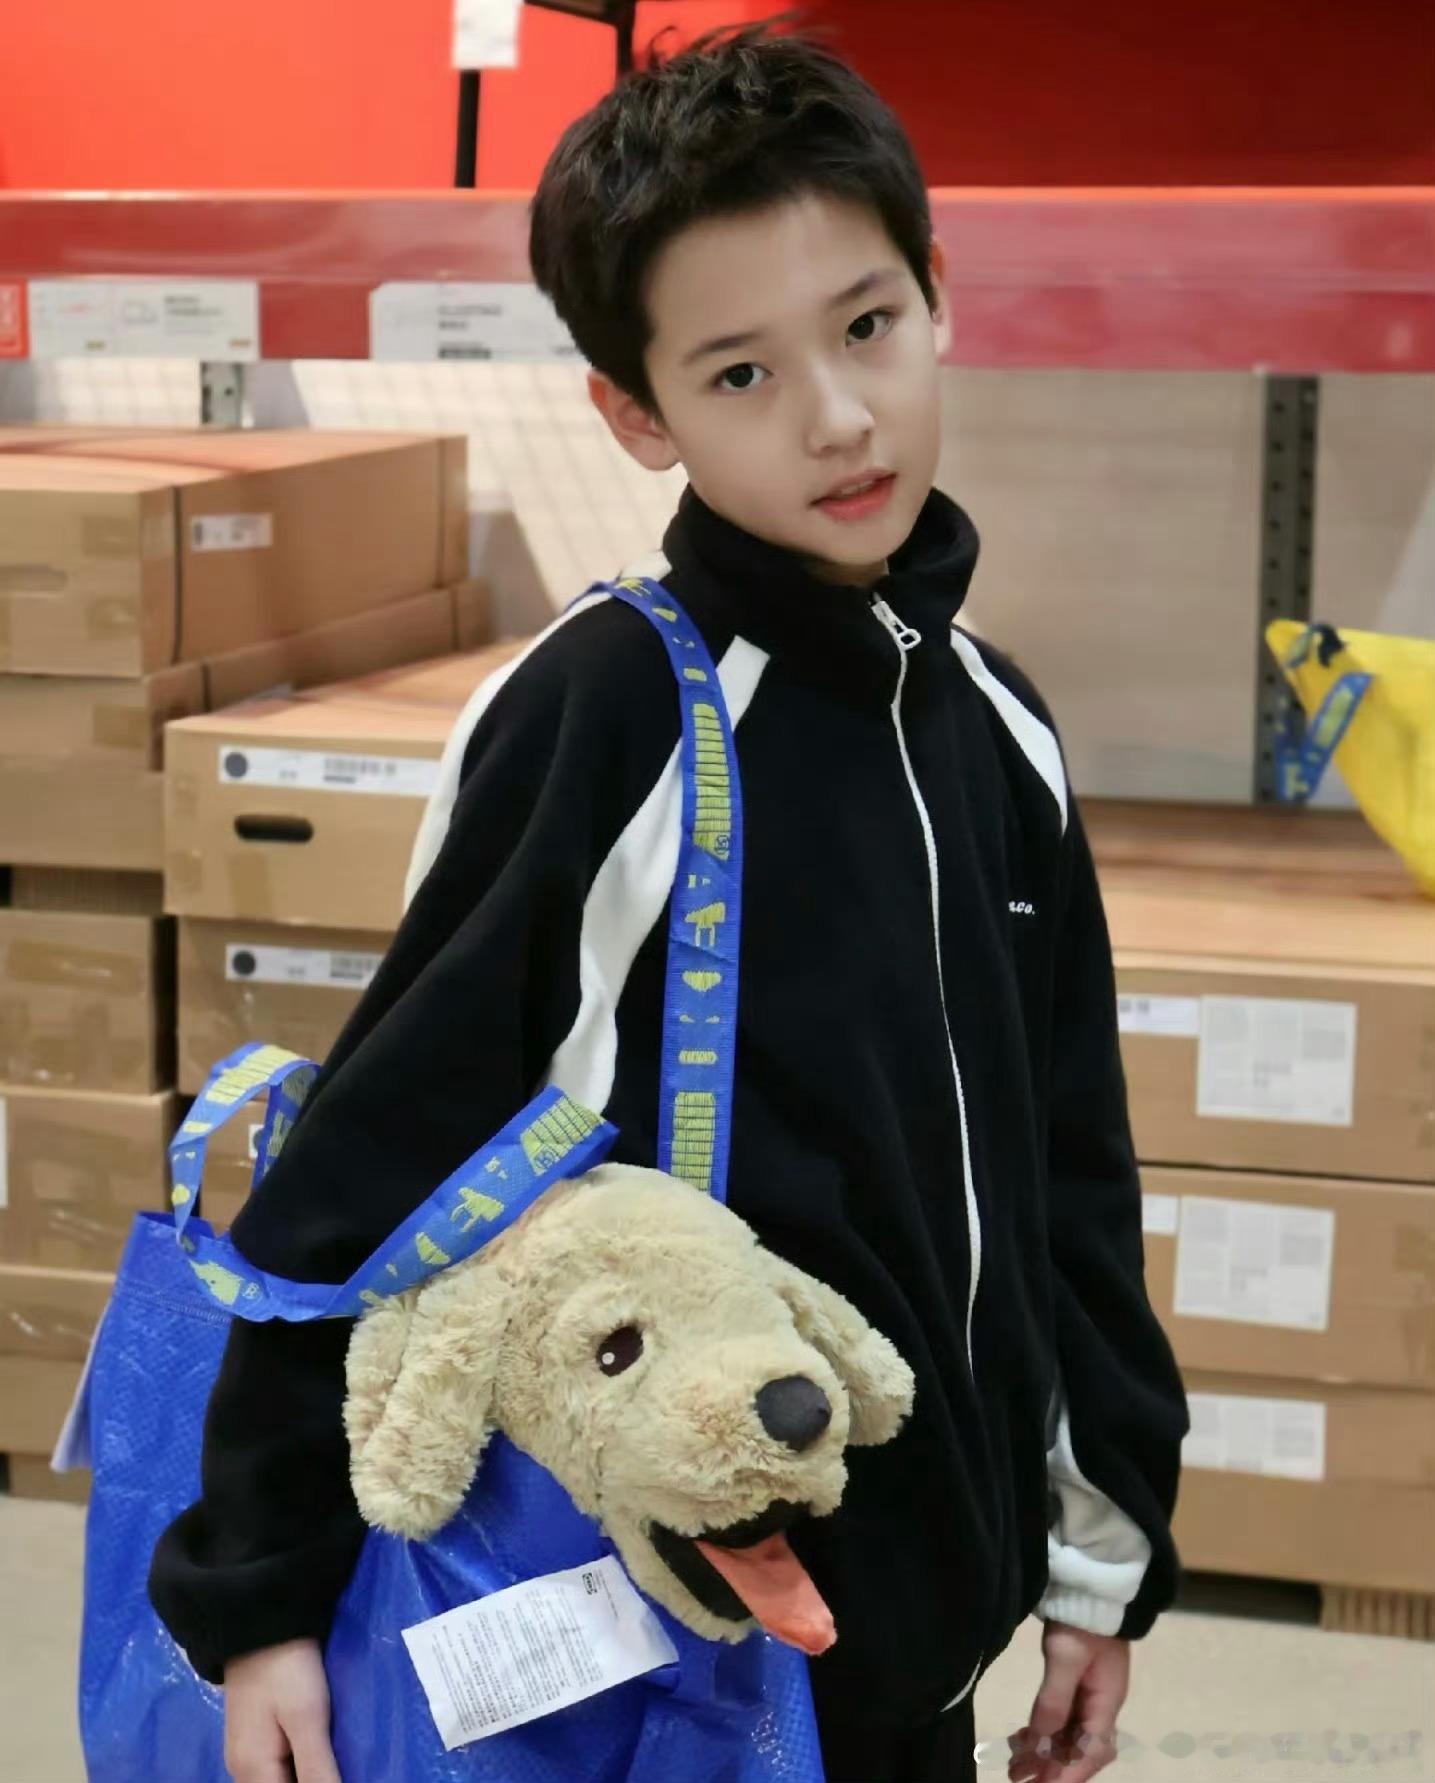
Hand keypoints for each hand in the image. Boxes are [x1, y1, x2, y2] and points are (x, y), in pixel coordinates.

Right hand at [224, 1639, 342, 1782]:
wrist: (259, 1621)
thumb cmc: (285, 1670)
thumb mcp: (307, 1719)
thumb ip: (317, 1769)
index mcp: (252, 1772)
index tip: (343, 1774)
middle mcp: (243, 1770)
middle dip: (315, 1780)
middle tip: (347, 1765)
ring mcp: (248, 1751)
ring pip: (282, 1779)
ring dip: (309, 1775)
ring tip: (341, 1762)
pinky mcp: (257, 1734)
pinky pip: (280, 1765)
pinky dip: (302, 1765)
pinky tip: (326, 1754)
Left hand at [1007, 1620, 1127, 1782]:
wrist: (1090, 1587)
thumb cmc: (1081, 1620)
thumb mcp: (1064, 1658)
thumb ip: (1054, 1701)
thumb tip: (1040, 1745)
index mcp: (1107, 1702)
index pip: (1090, 1751)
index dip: (1066, 1772)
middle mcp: (1103, 1704)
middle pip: (1084, 1750)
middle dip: (1056, 1769)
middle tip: (1022, 1778)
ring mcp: (1092, 1694)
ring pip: (1072, 1736)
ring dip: (1047, 1752)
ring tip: (1016, 1763)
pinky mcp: (1079, 1683)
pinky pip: (1065, 1719)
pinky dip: (1046, 1732)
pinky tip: (1024, 1737)